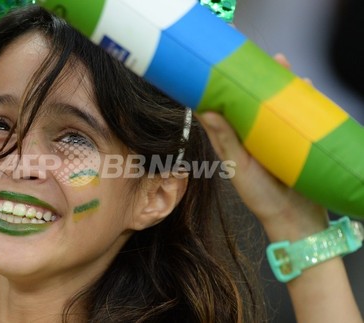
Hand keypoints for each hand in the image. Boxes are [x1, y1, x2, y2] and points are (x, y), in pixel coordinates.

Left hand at [196, 54, 327, 241]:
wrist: (294, 217)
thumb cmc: (261, 196)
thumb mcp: (239, 167)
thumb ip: (225, 140)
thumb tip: (205, 111)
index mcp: (229, 140)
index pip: (217, 107)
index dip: (214, 86)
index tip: (213, 63)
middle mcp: (248, 134)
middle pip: (247, 99)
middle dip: (251, 77)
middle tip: (256, 54)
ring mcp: (270, 136)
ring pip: (271, 103)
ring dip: (277, 83)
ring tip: (282, 63)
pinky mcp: (290, 139)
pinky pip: (293, 113)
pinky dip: (298, 98)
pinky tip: (304, 86)